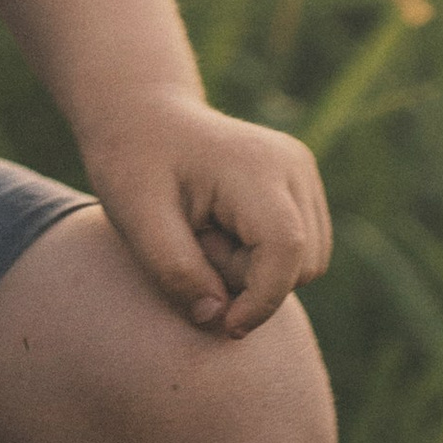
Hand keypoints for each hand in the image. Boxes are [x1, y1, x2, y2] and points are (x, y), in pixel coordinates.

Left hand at [80, 90, 331, 336]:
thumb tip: (218, 319)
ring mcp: (303, 173)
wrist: (142, 117)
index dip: (261, 300)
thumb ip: (175, 271)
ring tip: (208, 238)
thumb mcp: (137, 219)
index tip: (224, 324)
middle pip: (302, 264)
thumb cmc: (133, 164)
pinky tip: (225, 233)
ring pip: (309, 263)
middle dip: (250, 279)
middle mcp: (293, 165)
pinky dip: (266, 261)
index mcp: (256, 166)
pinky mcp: (302, 186)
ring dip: (258, 271)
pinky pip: (303, 253)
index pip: (286, 249)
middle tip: (194, 248)